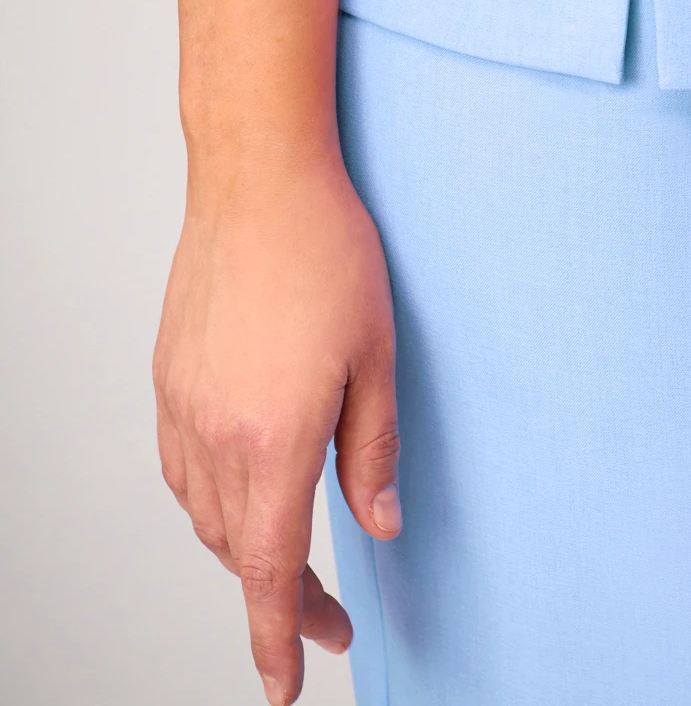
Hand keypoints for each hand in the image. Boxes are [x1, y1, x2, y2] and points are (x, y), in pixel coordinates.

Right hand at [154, 156, 399, 704]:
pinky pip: (181, 469)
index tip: (288, 685)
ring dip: (244, 550)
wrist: (258, 177)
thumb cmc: (327, 251)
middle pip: (237, 551)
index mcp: (274, 436)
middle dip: (278, 597)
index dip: (278, 636)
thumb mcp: (379, 354)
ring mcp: (183, 405)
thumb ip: (374, 448)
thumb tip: (379, 524)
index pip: (268, 570)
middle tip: (329, 614)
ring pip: (204, 515)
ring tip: (291, 557)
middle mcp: (215, 433)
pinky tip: (243, 489)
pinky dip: (212, 500)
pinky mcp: (168, 377)